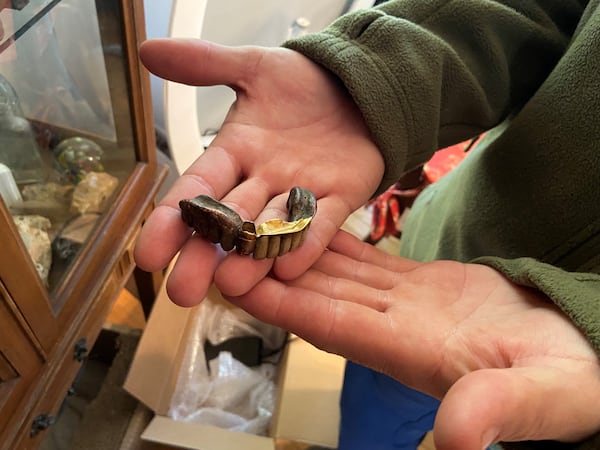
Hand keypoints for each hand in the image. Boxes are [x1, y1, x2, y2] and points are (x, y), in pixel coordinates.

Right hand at [134, 39, 383, 305]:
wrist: (356, 87)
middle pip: (227, 223)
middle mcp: (261, 181)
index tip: (149, 255)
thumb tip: (149, 51)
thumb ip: (207, 65)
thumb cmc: (303, 83)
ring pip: (269, 232)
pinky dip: (306, 243)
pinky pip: (320, 224)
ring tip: (232, 285)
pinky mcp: (338, 197)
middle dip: (204, 255)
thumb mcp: (254, 68)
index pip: (195, 190)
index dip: (172, 221)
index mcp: (235, 153)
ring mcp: (299, 193)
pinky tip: (290, 266)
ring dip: (251, 258)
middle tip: (183, 292)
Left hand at [224, 230, 599, 448]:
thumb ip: (495, 410)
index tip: (238, 284)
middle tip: (229, 245)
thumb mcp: (539, 396)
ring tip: (261, 229)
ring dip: (298, 254)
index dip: (283, 306)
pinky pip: (369, 262)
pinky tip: (314, 227)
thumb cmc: (566, 379)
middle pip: (320, 295)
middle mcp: (395, 327)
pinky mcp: (423, 286)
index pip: (330, 325)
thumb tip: (454, 441)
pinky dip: (339, 245)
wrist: (582, 355)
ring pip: (339, 275)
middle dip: (273, 273)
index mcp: (410, 352)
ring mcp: (406, 305)